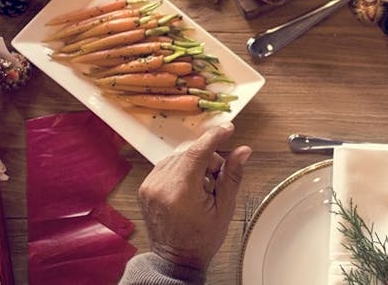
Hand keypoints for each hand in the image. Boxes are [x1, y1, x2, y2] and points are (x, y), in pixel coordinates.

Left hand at [137, 124, 251, 270]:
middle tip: (216, 182)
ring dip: (194, 165)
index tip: (227, 128)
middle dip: (208, 161)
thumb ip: (232, 176)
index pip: (198, 152)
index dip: (214, 137)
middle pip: (189, 153)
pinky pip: (166, 166)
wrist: (175, 259)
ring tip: (202, 189)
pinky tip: (189, 189)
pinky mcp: (145, 186)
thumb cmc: (200, 240)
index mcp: (181, 191)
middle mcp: (160, 185)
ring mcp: (149, 185)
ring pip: (178, 157)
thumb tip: (242, 151)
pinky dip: (181, 170)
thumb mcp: (224, 209)